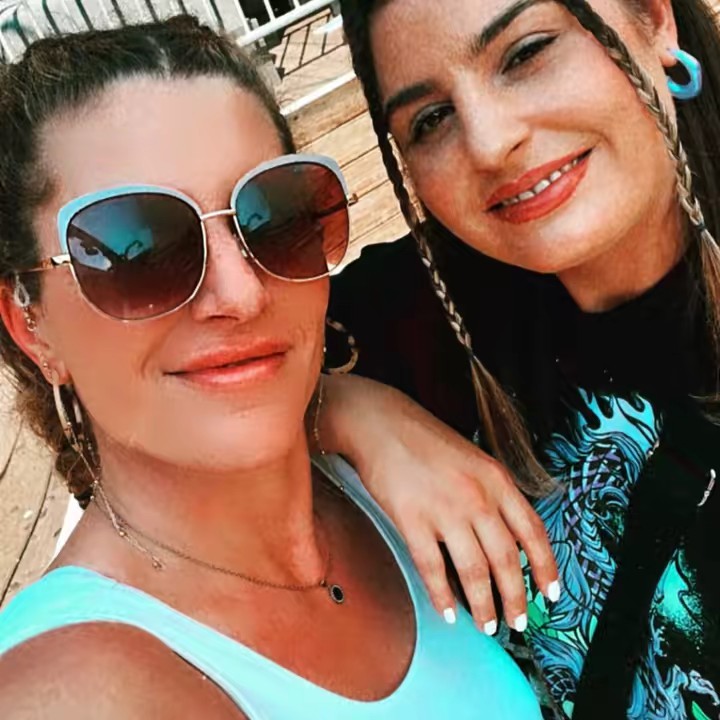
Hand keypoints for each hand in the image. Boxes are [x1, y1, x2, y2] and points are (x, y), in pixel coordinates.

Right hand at [321, 374, 559, 633]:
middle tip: (516, 622)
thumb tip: (506, 541)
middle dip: (515, 599)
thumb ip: (493, 495)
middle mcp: (476, 496)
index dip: (546, 568)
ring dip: (483, 605)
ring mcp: (444, 509)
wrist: (381, 423)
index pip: (532, 531)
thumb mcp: (474, 460)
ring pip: (474, 571)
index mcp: (496, 479)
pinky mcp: (412, 519)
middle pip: (507, 559)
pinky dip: (442, 595)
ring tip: (485, 624)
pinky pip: (432, 568)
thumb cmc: (425, 441)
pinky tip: (447, 611)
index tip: (550, 594)